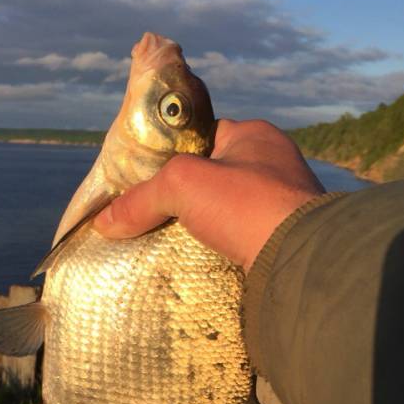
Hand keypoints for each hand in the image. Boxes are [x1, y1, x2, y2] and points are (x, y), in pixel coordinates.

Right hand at [94, 119, 324, 272]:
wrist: (300, 261)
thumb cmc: (247, 204)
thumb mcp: (184, 185)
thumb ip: (141, 198)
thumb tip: (103, 222)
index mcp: (256, 138)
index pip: (203, 138)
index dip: (171, 156)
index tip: (144, 180)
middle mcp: (273, 167)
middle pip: (212, 179)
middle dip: (182, 199)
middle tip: (150, 217)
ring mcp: (281, 207)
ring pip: (225, 214)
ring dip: (198, 229)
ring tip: (164, 245)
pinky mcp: (282, 243)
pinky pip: (238, 242)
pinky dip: (216, 252)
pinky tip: (193, 265)